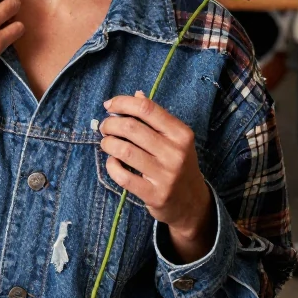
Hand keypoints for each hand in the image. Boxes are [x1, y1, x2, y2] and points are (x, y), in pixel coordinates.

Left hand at [99, 92, 214, 260]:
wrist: (192, 203)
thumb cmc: (178, 164)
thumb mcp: (175, 139)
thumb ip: (156, 117)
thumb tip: (135, 94)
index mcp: (181, 133)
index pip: (146, 108)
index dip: (122, 103)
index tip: (109, 106)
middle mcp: (175, 153)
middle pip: (131, 128)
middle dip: (110, 124)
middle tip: (105, 127)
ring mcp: (166, 175)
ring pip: (124, 150)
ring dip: (108, 143)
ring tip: (106, 143)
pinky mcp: (154, 194)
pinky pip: (123, 176)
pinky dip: (111, 166)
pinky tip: (112, 162)